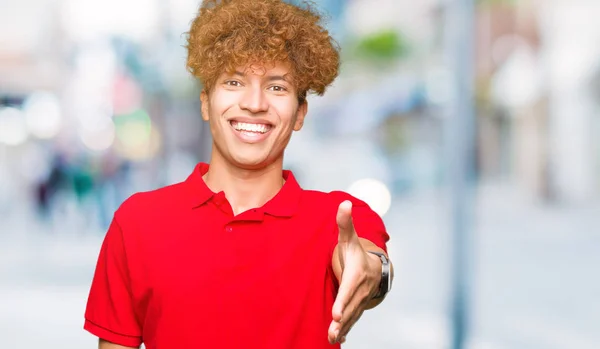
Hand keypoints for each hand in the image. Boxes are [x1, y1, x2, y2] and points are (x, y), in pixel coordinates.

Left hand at [328, 200, 381, 344]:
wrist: (374, 268)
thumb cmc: (356, 251)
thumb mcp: (350, 238)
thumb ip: (345, 223)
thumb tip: (344, 203)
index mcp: (357, 274)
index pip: (349, 289)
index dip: (343, 300)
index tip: (336, 312)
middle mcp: (360, 289)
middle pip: (350, 306)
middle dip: (342, 319)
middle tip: (332, 329)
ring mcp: (360, 300)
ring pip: (351, 316)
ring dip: (342, 328)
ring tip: (332, 338)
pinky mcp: (357, 307)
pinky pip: (352, 320)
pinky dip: (346, 330)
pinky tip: (337, 340)